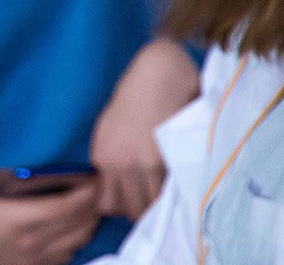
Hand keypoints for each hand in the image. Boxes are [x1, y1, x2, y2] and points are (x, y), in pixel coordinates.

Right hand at [0, 164, 101, 264]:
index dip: (89, 191)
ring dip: (88, 225)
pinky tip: (69, 230)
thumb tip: (28, 171)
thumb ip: (4, 171)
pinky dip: (75, 242)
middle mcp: (34, 243)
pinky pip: (65, 258)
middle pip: (81, 226)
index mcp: (21, 218)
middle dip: (94, 205)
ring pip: (78, 244)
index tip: (95, 177)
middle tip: (96, 189)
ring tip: (87, 208)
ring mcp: (34, 261)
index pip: (71, 206)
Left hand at [90, 37, 198, 217]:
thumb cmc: (136, 98)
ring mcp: (141, 164)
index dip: (123, 205)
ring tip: (170, 193)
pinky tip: (182, 187)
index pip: (106, 204)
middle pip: (130, 210)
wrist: (159, 73)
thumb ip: (114, 161)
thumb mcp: (111, 130)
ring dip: (161, 205)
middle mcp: (118, 164)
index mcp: (102, 156)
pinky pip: (169, 194)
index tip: (135, 199)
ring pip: (151, 206)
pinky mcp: (165, 160)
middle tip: (156, 197)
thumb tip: (122, 189)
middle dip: (143, 209)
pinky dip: (176, 195)